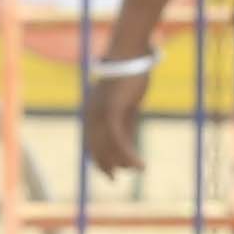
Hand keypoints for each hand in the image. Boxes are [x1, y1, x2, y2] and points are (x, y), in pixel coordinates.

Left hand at [77, 58, 151, 179]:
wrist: (130, 54)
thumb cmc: (130, 75)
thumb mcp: (128, 104)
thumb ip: (125, 123)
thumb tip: (128, 142)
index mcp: (93, 111)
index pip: (92, 142)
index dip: (98, 159)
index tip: (109, 171)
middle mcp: (92, 114)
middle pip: (96, 148)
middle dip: (105, 165)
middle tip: (114, 178)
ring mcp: (101, 113)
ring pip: (109, 147)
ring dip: (124, 162)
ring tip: (139, 170)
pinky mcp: (113, 111)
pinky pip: (120, 141)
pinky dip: (130, 155)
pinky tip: (141, 164)